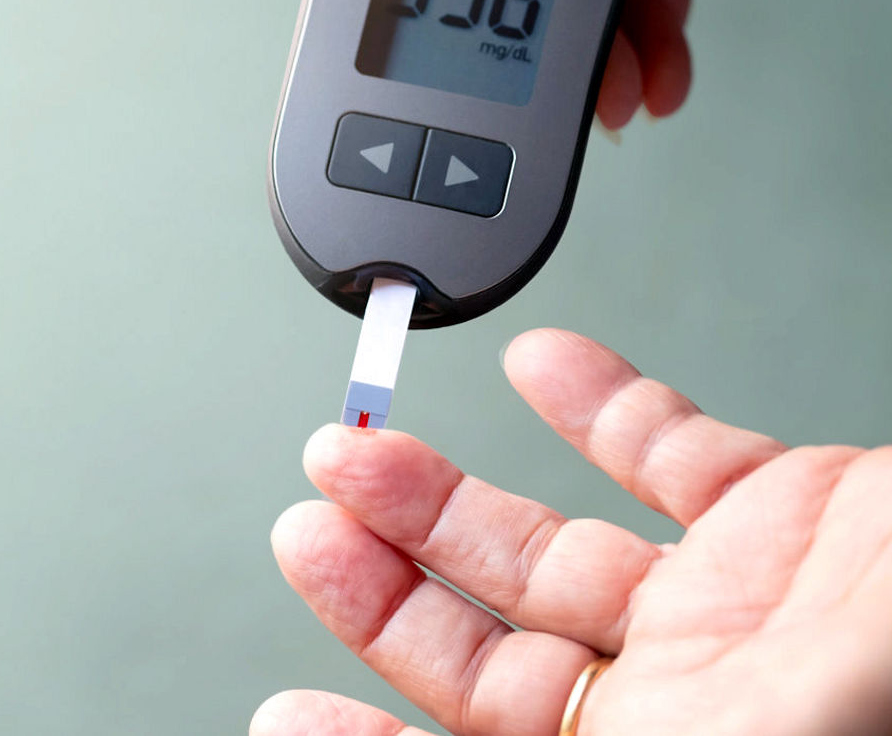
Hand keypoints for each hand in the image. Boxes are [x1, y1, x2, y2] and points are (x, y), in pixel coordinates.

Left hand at [252, 329, 891, 734]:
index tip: (280, 714)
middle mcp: (688, 707)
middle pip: (492, 651)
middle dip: (387, 585)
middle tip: (308, 518)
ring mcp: (736, 608)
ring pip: (551, 548)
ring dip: (449, 496)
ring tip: (361, 450)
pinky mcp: (789, 516)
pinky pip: (672, 451)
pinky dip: (601, 404)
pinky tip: (542, 367)